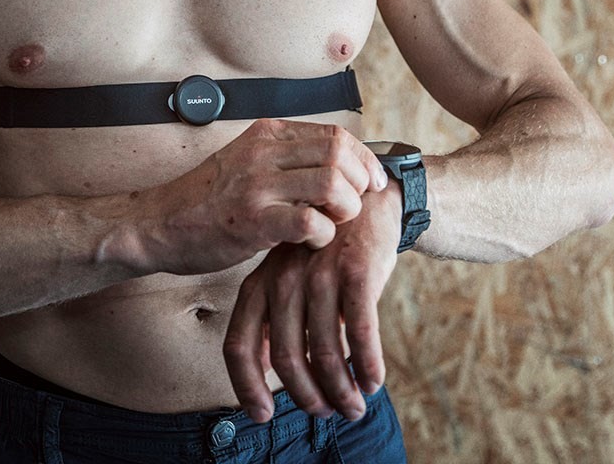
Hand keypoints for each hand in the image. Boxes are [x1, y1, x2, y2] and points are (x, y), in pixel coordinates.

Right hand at [117, 119, 388, 275]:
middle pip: (338, 153)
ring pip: (331, 183)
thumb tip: (336, 163)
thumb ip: (285, 158)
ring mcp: (256, 185)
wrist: (157, 224)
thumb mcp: (245, 161)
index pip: (334, 134)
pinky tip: (310, 240)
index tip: (372, 181)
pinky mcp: (251, 221)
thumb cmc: (206, 199)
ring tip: (333, 222)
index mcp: (266, 134)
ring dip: (345, 208)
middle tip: (357, 205)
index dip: (363, 159)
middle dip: (361, 182)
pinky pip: (309, 221)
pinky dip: (323, 234)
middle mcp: (263, 152)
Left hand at [223, 183, 401, 422]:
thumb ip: (275, 316)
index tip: (262, 415)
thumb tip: (266, 370)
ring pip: (325, 352)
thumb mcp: (289, 273)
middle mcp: (284, 278)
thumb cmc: (326, 247)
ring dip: (342, 389)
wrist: (367, 199)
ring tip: (355, 405)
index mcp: (261, 281)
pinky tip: (374, 381)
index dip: (247, 385)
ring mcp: (320, 273)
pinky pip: (361, 334)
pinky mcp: (357, 270)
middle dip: (307, 395)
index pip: (239, 343)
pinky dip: (368, 366)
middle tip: (327, 412)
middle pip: (285, 356)